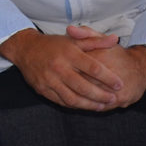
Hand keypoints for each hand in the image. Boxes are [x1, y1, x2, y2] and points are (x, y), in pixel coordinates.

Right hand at [0, 28, 123, 111]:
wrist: (25, 49)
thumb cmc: (53, 44)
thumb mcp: (74, 39)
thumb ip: (95, 41)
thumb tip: (115, 39)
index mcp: (69, 52)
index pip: (93, 68)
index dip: (108, 78)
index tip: (119, 84)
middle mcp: (59, 66)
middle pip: (84, 86)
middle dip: (101, 95)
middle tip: (113, 99)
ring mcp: (49, 79)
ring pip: (72, 97)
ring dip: (89, 104)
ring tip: (101, 106)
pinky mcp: (43, 89)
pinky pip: (61, 101)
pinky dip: (74, 105)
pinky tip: (84, 105)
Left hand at [68, 26, 145, 109]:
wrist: (141, 67)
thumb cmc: (117, 53)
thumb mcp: (102, 38)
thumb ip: (85, 33)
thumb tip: (69, 29)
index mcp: (101, 58)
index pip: (79, 67)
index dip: (67, 70)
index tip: (60, 71)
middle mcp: (108, 75)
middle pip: (83, 83)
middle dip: (71, 86)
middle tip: (61, 86)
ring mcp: (115, 90)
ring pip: (91, 98)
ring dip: (78, 98)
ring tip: (68, 95)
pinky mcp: (120, 100)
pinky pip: (101, 106)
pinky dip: (90, 106)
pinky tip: (81, 104)